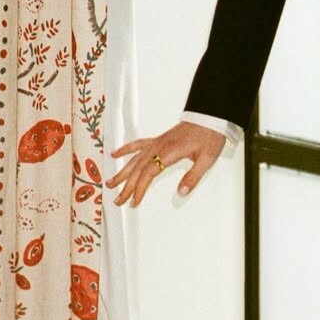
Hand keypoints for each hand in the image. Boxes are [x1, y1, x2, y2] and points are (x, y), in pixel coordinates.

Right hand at [106, 121, 228, 206]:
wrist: (209, 118)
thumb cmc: (209, 136)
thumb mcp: (206, 160)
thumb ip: (192, 177)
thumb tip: (181, 192)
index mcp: (169, 152)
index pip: (148, 173)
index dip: (139, 189)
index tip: (134, 201)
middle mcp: (159, 146)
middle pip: (137, 169)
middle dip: (126, 186)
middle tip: (118, 200)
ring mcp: (157, 142)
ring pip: (134, 158)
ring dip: (121, 172)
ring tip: (110, 183)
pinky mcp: (158, 139)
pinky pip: (138, 144)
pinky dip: (125, 149)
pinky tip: (115, 153)